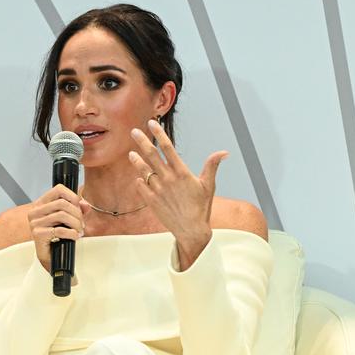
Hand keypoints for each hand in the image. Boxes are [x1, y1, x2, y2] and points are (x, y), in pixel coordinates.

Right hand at [27, 184, 89, 272]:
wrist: (50, 256)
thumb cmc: (57, 237)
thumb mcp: (69, 220)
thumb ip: (78, 210)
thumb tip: (85, 204)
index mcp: (41, 204)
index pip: (58, 189)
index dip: (73, 196)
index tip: (79, 207)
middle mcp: (35, 211)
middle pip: (62, 203)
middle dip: (77, 214)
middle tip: (81, 224)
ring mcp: (35, 222)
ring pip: (62, 215)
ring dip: (76, 224)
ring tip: (79, 231)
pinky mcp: (37, 234)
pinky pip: (59, 230)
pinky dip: (71, 233)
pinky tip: (75, 236)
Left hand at [129, 119, 227, 269]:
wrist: (191, 231)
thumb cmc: (201, 208)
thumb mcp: (208, 185)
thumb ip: (212, 166)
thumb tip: (224, 152)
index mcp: (182, 173)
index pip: (168, 148)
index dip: (159, 134)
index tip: (152, 123)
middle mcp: (168, 179)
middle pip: (152, 155)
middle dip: (142, 141)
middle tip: (134, 131)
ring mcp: (158, 190)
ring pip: (144, 170)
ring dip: (136, 160)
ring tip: (131, 153)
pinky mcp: (152, 201)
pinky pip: (142, 187)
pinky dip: (140, 181)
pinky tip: (138, 177)